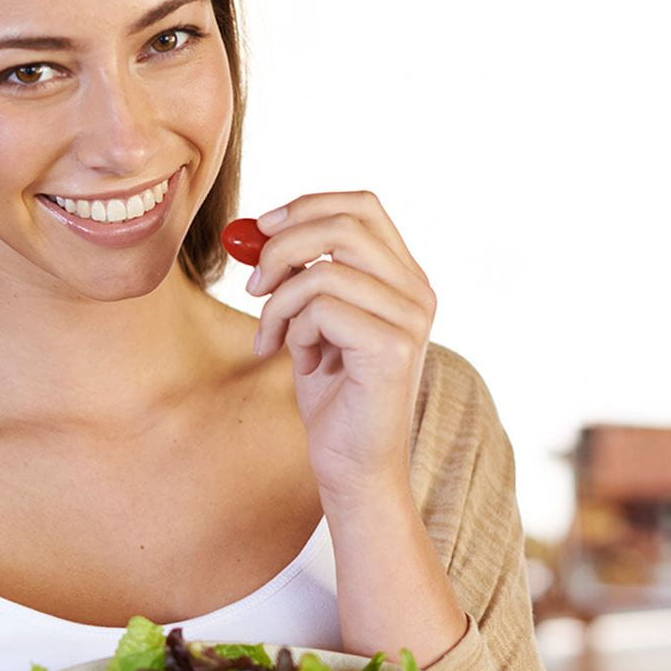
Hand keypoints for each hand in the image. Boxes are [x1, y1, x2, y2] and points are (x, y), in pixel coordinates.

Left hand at [244, 191, 434, 505]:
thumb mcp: (311, 320)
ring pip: (321, 270)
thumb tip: (259, 230)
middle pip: (343, 225)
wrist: (352, 464)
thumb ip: (300, 273)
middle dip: (281, 248)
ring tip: (275, 340)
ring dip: (279, 304)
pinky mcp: (392, 347)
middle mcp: (417, 291)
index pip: (362, 206)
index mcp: (403, 278)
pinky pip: (320, 309)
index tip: (262, 229)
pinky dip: (293, 332)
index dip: (306, 206)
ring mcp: (410, 318)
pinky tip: (301, 363)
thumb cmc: (332, 394)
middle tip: (252, 286)